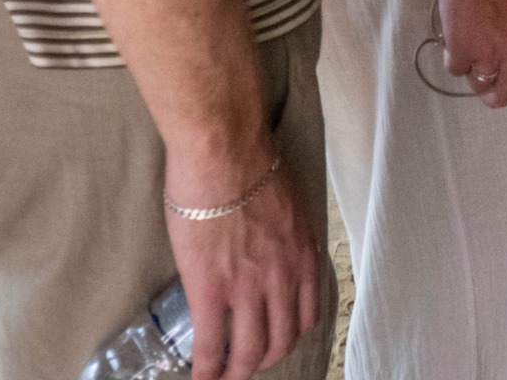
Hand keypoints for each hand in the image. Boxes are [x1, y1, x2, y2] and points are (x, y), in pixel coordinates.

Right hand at [166, 150, 324, 379]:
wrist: (223, 151)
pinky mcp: (210, 288)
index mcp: (303, 255)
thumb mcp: (286, 204)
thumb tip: (267, 239)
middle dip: (264, 359)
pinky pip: (210, 343)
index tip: (276, 340)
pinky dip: (206, 368)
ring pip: (249, 351)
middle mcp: (283, 278)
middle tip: (247, 364)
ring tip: (222, 377)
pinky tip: (199, 376)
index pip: (307, 313)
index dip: (290, 334)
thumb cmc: (249, 162)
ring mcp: (248, 287)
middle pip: (280, 340)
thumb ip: (283, 232)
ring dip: (235, 372)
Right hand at [435, 0, 506, 114]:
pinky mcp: (461, 52)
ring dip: (473, 72)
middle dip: (494, 94)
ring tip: (470, 48)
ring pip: (477, 84)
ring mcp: (486, 56)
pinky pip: (455, 68)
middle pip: (503, 95)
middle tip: (486, 85)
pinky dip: (454, 56)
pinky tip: (455, 36)